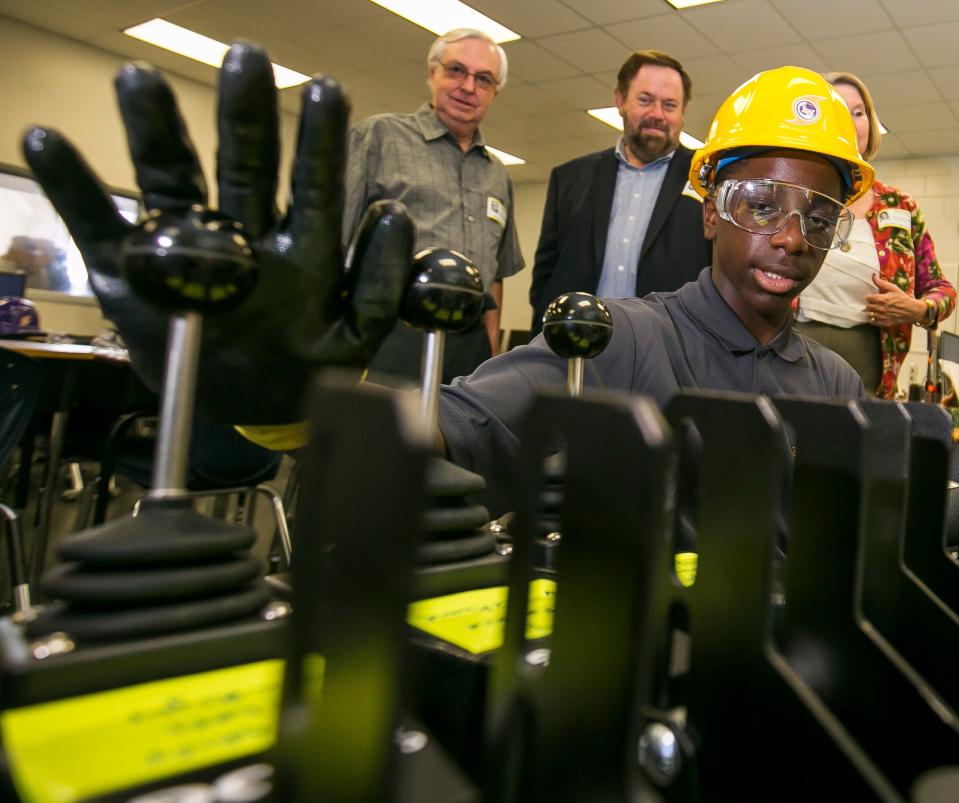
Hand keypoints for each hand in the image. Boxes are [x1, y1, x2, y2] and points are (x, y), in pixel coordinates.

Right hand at [23, 43, 413, 424]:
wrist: (249, 416)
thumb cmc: (304, 372)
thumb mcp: (354, 337)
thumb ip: (377, 287)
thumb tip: (392, 215)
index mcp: (301, 251)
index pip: (313, 186)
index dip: (318, 141)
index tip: (324, 90)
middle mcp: (246, 238)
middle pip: (244, 168)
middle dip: (245, 117)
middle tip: (247, 59)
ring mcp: (189, 252)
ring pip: (172, 182)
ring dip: (154, 132)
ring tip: (138, 82)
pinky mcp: (136, 277)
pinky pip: (99, 227)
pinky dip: (72, 189)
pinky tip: (48, 145)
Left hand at [865, 274, 926, 327]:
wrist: (913, 310)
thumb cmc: (903, 298)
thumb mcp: (894, 288)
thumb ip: (882, 283)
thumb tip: (873, 276)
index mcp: (882, 299)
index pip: (867, 298)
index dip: (869, 296)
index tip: (873, 296)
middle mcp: (880, 308)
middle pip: (867, 306)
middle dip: (869, 304)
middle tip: (874, 302)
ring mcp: (882, 316)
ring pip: (869, 315)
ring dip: (870, 311)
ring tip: (874, 309)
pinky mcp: (885, 322)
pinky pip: (873, 322)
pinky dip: (873, 319)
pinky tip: (876, 316)